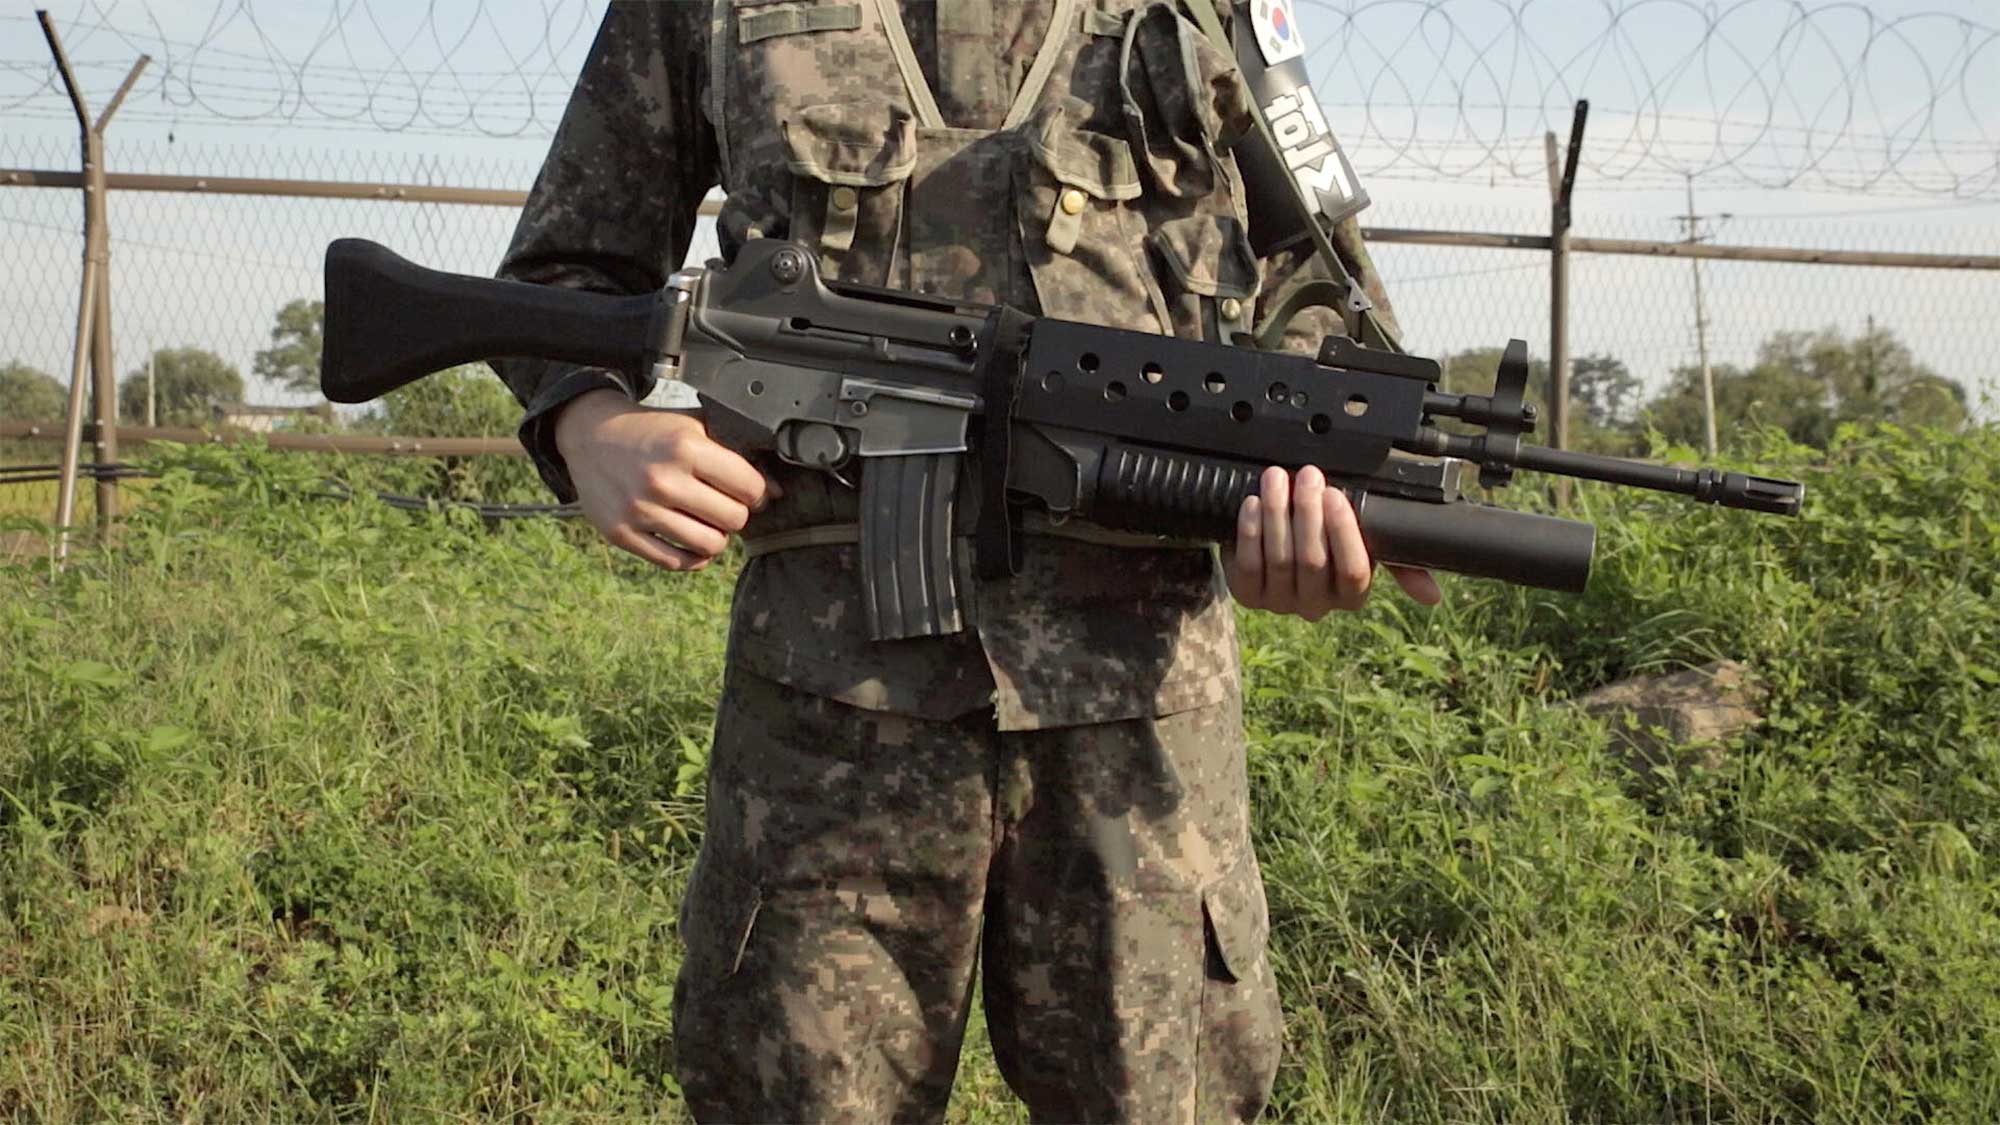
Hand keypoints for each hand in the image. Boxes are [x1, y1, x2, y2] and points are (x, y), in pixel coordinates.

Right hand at [552, 389, 780, 570]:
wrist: (592, 435)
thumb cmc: (653, 432)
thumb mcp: (695, 428)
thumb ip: (737, 455)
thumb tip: (777, 492)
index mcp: (685, 447)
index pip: (750, 488)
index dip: (757, 492)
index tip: (749, 490)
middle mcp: (662, 480)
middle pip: (734, 519)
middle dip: (736, 513)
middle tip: (724, 504)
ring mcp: (640, 510)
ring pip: (710, 545)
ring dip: (716, 537)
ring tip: (707, 521)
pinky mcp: (622, 533)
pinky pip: (676, 563)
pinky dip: (693, 557)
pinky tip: (692, 541)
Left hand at [1223, 465, 1441, 617]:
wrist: (1274, 536)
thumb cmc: (1326, 530)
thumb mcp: (1366, 540)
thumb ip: (1399, 559)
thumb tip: (1432, 597)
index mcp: (1351, 595)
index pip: (1354, 573)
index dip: (1344, 533)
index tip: (1336, 494)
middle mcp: (1317, 605)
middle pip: (1314, 563)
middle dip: (1309, 513)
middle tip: (1308, 476)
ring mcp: (1280, 602)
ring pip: (1281, 560)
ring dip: (1278, 513)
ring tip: (1278, 478)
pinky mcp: (1247, 594)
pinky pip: (1249, 565)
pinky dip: (1250, 531)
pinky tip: (1253, 503)